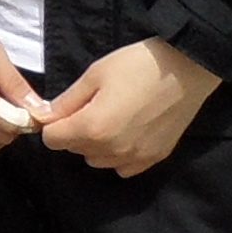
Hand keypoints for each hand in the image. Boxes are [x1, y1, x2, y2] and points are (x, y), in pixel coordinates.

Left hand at [35, 37, 219, 177]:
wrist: (186, 69)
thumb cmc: (137, 66)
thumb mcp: (95, 74)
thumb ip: (67, 100)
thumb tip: (45, 116)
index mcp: (92, 128)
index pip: (52, 140)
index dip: (54, 123)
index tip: (65, 110)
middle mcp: (111, 150)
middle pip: (75, 150)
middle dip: (75, 131)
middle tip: (93, 105)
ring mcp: (134, 158)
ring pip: (98, 160)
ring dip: (96, 145)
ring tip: (112, 117)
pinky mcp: (154, 159)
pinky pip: (123, 167)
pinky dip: (119, 154)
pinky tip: (128, 132)